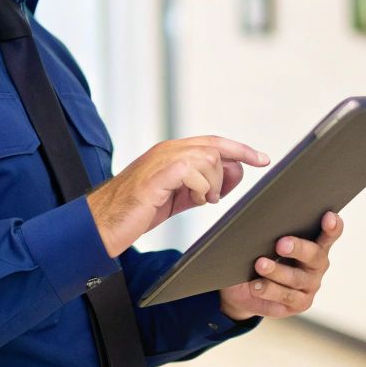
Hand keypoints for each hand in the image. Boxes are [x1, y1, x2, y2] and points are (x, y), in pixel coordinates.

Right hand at [85, 136, 268, 256]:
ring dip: (212, 183)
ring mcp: (161, 160)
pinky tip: (191, 201)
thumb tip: (235, 173)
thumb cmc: (136, 212)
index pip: (213, 142)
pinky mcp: (156, 176)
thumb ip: (205, 185)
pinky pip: (193, 172)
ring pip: (208, 158)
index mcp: (171, 153)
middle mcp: (167, 150)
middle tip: (216, 195)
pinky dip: (200, 189)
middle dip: (228, 170)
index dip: (240, 149)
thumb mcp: (179, 197)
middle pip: (215, 147)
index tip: (262, 159)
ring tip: (200, 200)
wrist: (103, 224)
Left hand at [219, 212, 341, 320]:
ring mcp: (310, 286)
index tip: (329, 216)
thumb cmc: (261, 256)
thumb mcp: (266, 241)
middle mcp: (317, 265)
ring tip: (261, 265)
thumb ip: (272, 231)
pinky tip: (255, 285)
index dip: (332, 226)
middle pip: (314, 255)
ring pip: (296, 278)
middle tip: (281, 244)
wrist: (247, 289)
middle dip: (298, 248)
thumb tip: (261, 220)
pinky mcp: (300, 303)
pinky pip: (286, 297)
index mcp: (315, 244)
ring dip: (277, 271)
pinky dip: (269, 290)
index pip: (329, 234)